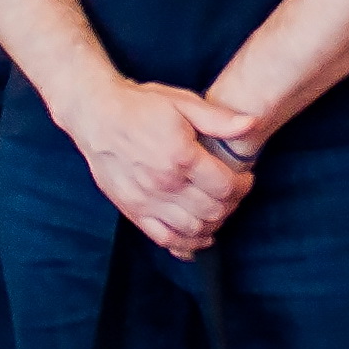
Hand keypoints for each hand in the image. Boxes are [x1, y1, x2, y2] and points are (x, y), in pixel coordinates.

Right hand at [64, 75, 259, 257]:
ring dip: (213, 225)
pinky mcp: (133, 211)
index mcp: (182, 157)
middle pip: (213, 211)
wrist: (97, 115)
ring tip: (218, 210)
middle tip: (234, 194)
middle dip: (232, 205)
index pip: (225, 186)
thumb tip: (251, 124)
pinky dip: (186, 245)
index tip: (245, 178)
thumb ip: (219, 119)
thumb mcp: (183, 103)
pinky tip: (199, 237)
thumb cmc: (141, 106)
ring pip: (193, 230)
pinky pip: (164, 239)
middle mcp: (166, 184)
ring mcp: (147, 202)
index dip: (243, 186)